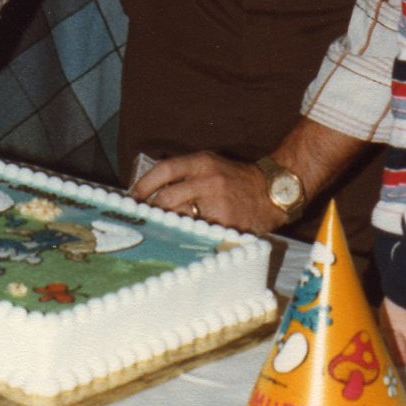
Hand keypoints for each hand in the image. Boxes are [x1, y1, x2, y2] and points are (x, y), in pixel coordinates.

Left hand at [132, 151, 285, 233]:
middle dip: (153, 211)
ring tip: (159, 234)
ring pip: (180, 218)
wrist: (272, 192)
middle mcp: (208, 179)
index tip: (133, 198)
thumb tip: (152, 193)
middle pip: (167, 197)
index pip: (165, 169)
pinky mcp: (225, 223)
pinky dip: (187, 238)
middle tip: (143, 221)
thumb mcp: (212, 166)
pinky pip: (198, 233)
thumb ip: (186, 175)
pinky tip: (182, 243)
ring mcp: (217, 203)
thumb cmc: (237, 180)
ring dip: (168, 227)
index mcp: (202, 162)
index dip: (144, 184)